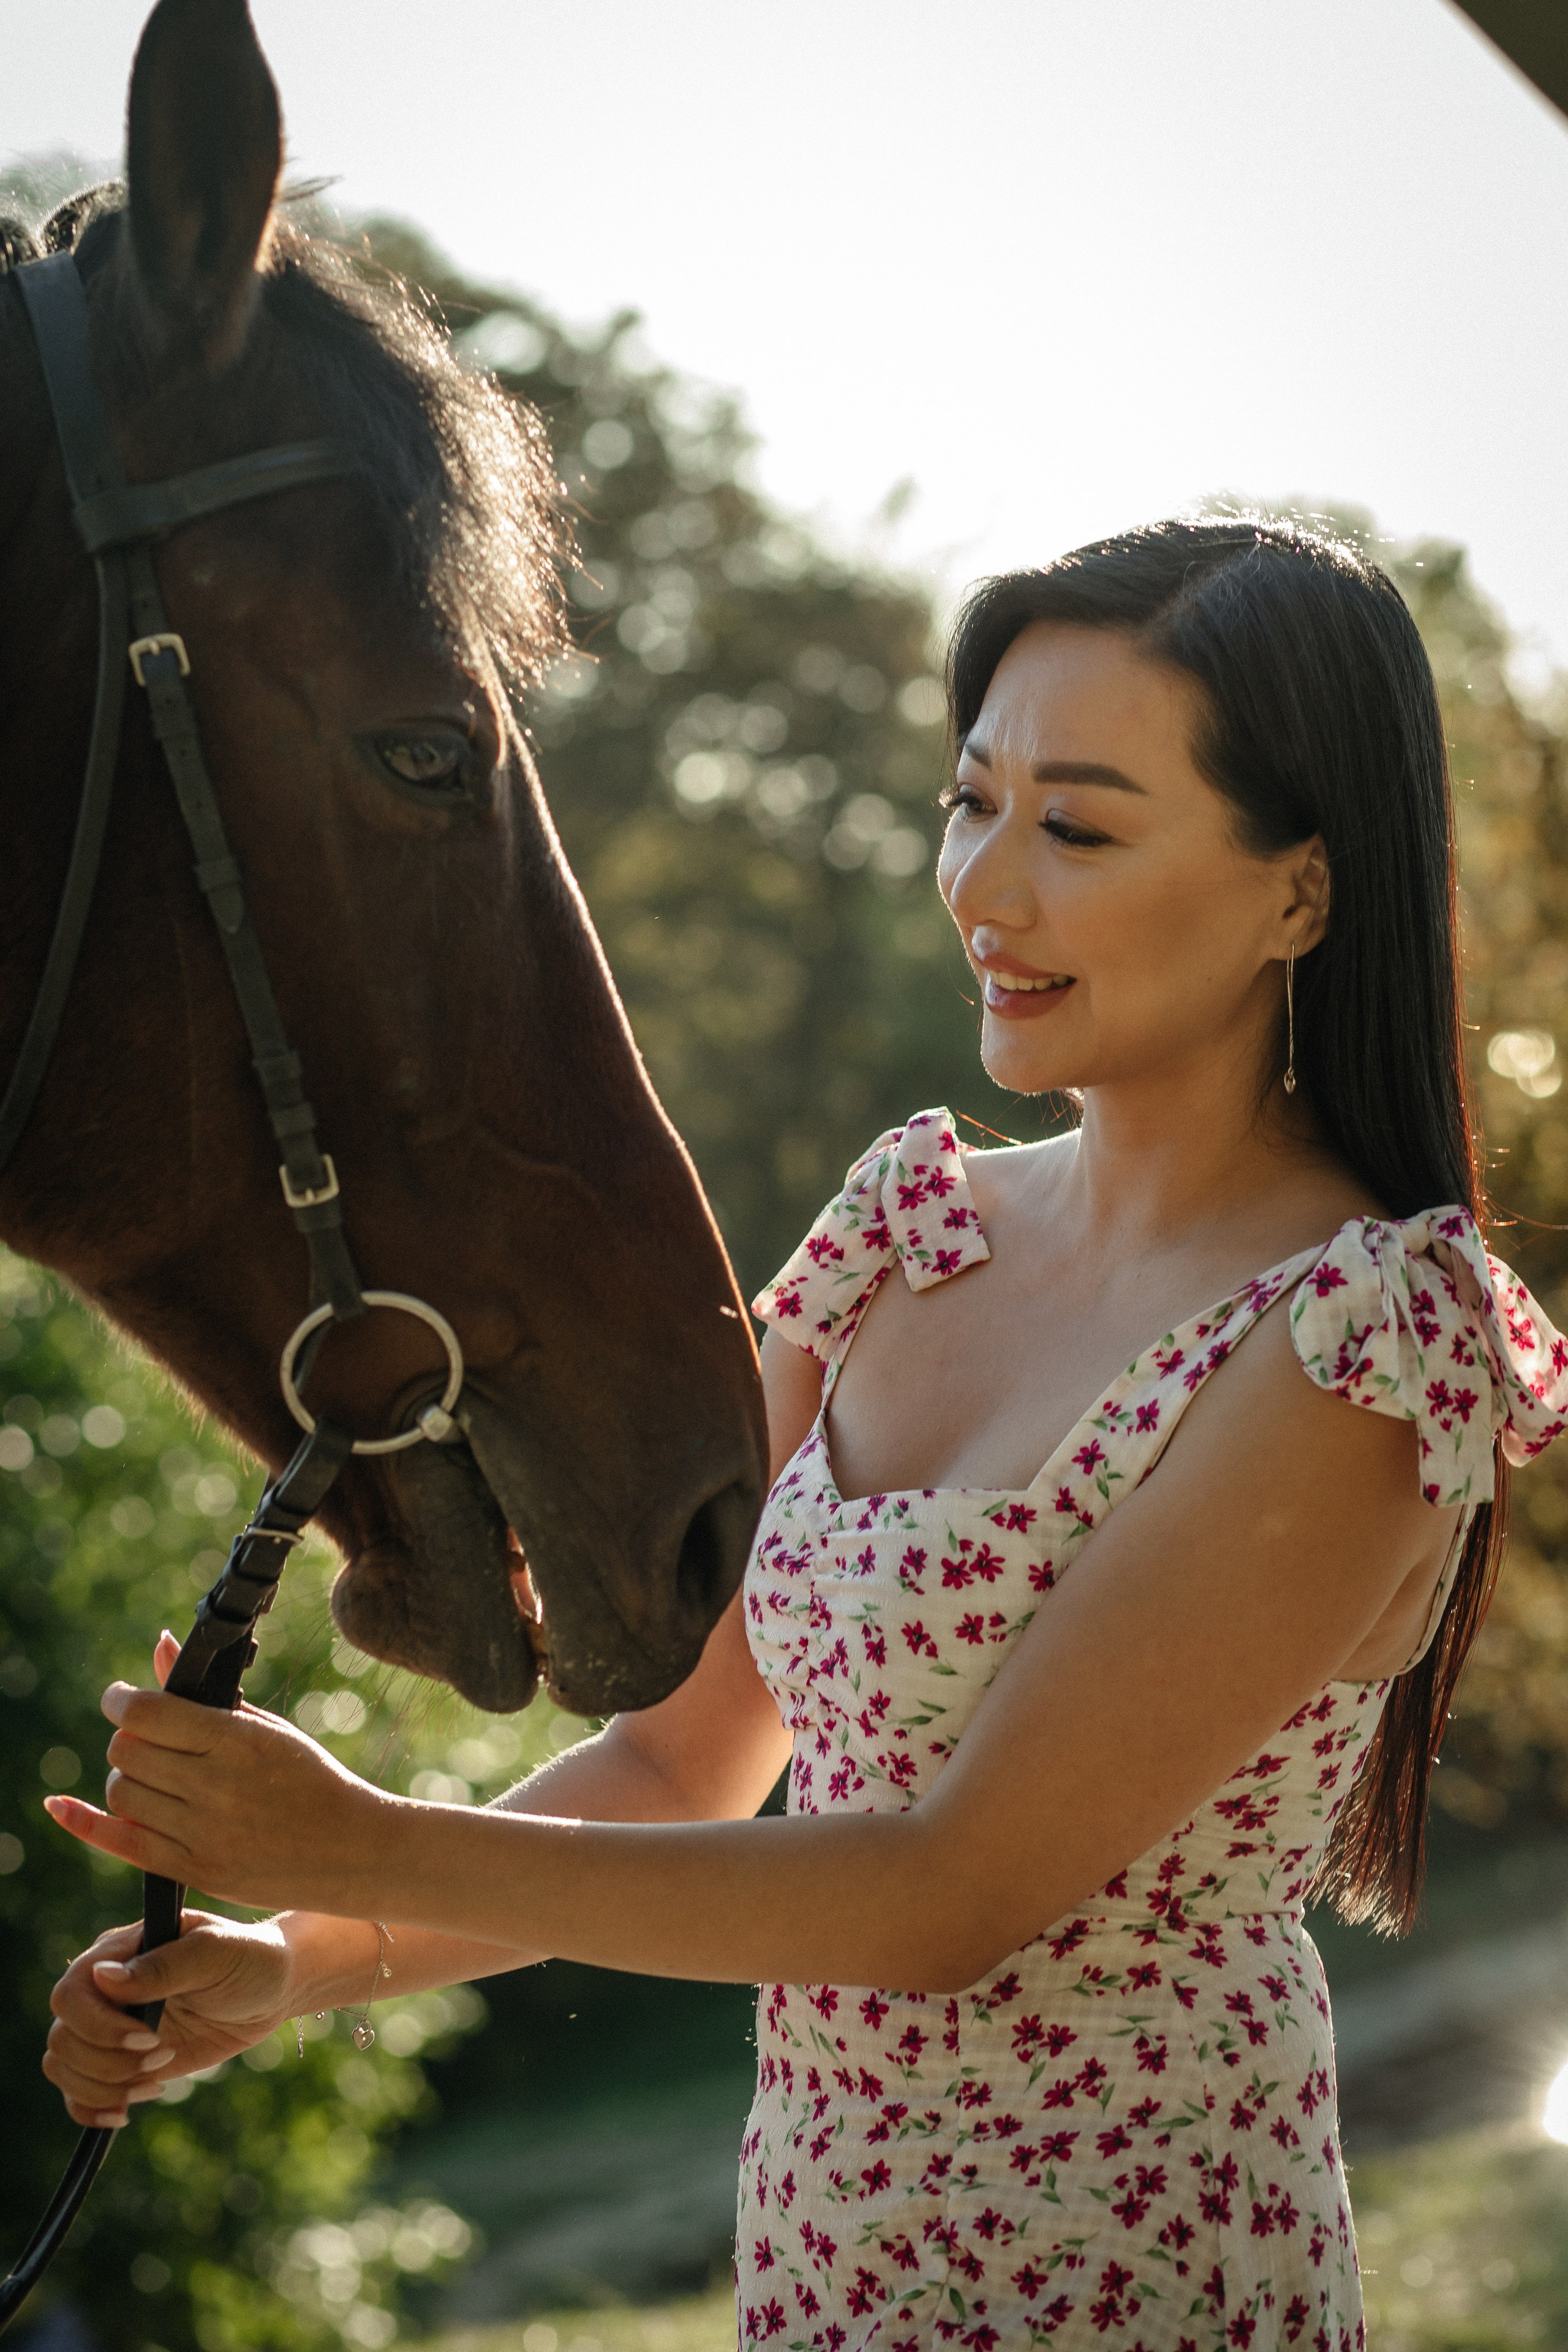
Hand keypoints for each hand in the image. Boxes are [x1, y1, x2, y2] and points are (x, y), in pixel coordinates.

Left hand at [42, 1635, 388, 1913]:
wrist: (349, 1849)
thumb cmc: (311, 1778)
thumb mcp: (268, 1727)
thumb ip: (209, 1693)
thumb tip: (161, 1644)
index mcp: (237, 1741)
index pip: (148, 1713)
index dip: (121, 1700)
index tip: (120, 1696)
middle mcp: (215, 1786)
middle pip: (127, 1752)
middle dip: (127, 1738)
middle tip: (146, 1739)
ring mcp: (203, 1832)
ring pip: (121, 1794)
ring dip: (125, 1776)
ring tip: (150, 1775)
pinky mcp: (197, 1868)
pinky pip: (121, 1843)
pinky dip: (83, 1822)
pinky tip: (59, 1805)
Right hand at [43, 1911, 294, 2127]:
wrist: (272, 1991)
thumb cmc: (249, 1958)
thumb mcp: (217, 1952)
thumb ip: (164, 1965)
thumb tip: (103, 1977)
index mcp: (120, 1951)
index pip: (71, 1993)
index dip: (99, 2025)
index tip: (149, 2036)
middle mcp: (104, 1990)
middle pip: (63, 2037)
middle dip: (108, 2060)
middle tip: (164, 2055)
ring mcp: (109, 2027)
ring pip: (62, 2066)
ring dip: (104, 2085)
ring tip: (156, 2078)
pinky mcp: (120, 2060)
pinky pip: (76, 2091)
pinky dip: (91, 2108)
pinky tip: (124, 2114)